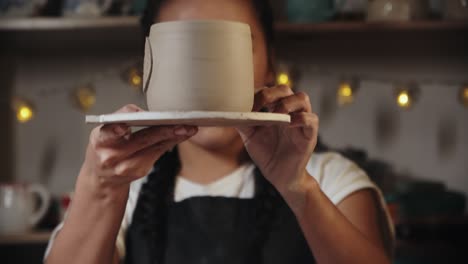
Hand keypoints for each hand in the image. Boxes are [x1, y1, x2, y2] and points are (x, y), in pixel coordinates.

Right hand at [80, 104, 197, 194]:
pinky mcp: (140, 171)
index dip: (116, 130)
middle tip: (181, 124)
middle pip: (141, 140)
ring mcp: (127, 166)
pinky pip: (159, 153)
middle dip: (163, 131)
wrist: (103, 178)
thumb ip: (121, 118)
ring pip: (155, 147)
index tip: (124, 126)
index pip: (107, 133)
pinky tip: (182, 134)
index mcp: (100, 141)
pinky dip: (171, 142)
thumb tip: (144, 112)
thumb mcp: (104, 131)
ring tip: (189, 128)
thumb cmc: (105, 147)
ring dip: (174, 137)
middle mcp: (112, 156)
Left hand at [237, 85, 318, 196]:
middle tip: (260, 105)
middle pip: (285, 89)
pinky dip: (301, 119)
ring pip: (302, 98)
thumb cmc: (266, 154)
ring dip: (288, 103)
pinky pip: (312, 119)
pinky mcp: (309, 134)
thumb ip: (243, 122)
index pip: (269, 90)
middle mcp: (289, 111)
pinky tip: (288, 125)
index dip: (258, 93)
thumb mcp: (250, 136)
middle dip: (272, 93)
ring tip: (278, 113)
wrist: (279, 176)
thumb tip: (228, 111)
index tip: (246, 104)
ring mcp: (301, 122)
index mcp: (275, 109)